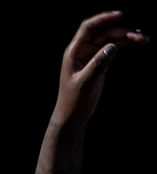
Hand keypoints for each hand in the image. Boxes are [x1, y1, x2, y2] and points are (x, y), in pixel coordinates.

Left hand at [53, 11, 148, 125]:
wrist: (73, 114)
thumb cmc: (74, 100)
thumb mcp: (86, 82)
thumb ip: (98, 64)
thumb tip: (112, 46)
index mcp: (74, 52)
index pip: (88, 28)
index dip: (103, 18)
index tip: (120, 14)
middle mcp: (83, 51)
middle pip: (104, 32)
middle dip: (122, 31)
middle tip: (141, 37)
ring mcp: (92, 55)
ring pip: (111, 39)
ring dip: (127, 37)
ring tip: (145, 39)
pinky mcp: (101, 62)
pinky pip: (114, 47)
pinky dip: (125, 43)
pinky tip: (138, 40)